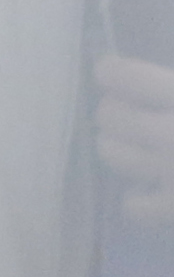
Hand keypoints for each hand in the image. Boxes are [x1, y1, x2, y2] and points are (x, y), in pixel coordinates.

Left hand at [101, 55, 173, 223]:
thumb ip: (167, 89)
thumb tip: (117, 70)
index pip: (124, 76)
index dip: (111, 73)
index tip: (109, 73)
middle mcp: (173, 134)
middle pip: (108, 115)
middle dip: (116, 112)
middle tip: (133, 114)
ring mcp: (171, 174)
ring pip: (110, 154)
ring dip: (120, 148)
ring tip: (143, 147)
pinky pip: (131, 206)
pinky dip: (139, 199)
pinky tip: (154, 187)